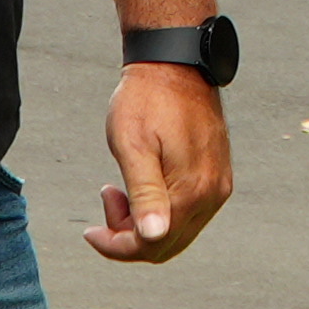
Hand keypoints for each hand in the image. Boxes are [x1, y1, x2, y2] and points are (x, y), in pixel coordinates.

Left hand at [87, 61, 233, 264]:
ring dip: (143, 221)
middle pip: (166, 243)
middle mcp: (213, 193)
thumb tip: (154, 236)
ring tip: (119, 188)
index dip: (117, 246)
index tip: (90, 231)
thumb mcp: (133, 147)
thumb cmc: (147, 100)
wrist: (174, 63)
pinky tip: (143, 182)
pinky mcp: (218, 173)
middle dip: (129, 234)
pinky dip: (161, 208)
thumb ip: (145, 195)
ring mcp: (219, 184)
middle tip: (107, 196)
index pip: (152, 244)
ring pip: (177, 230)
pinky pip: (188, 211)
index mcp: (192, 190)